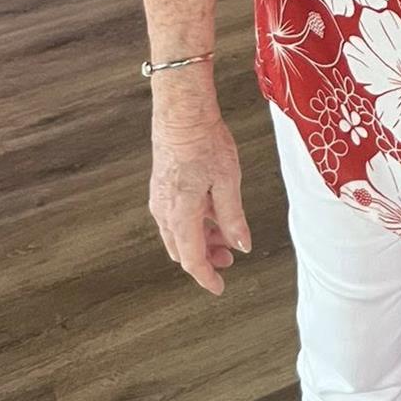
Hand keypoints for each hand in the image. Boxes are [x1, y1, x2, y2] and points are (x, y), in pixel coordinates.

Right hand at [150, 109, 250, 295]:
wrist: (181, 113)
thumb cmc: (204, 142)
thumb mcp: (228, 181)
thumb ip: (233, 217)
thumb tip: (241, 245)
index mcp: (181, 215)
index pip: (192, 259)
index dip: (206, 277)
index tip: (219, 287)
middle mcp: (164, 211)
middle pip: (182, 250)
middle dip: (205, 259)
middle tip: (229, 257)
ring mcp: (160, 199)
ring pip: (178, 234)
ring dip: (200, 240)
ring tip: (225, 234)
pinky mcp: (161, 188)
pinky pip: (175, 217)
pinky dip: (193, 224)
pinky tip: (211, 211)